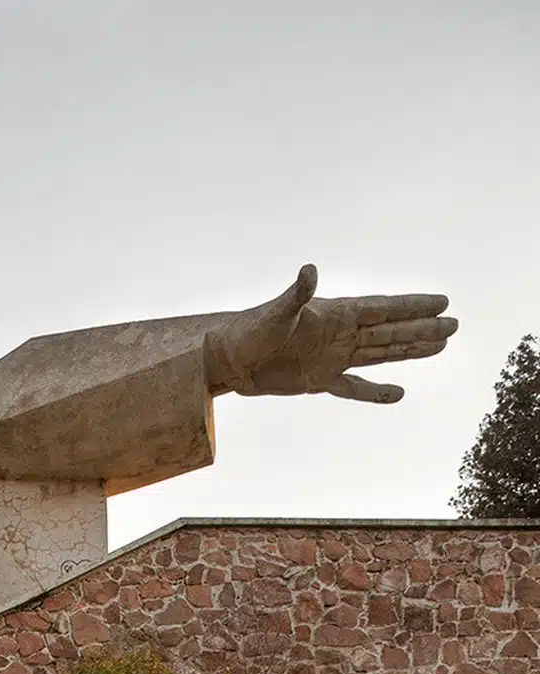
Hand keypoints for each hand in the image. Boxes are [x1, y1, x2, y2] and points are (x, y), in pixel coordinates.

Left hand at [207, 264, 456, 403]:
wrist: (228, 359)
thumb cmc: (249, 331)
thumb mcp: (277, 313)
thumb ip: (297, 294)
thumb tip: (310, 270)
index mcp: (335, 314)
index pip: (382, 309)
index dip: (411, 306)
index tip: (441, 302)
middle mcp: (339, 334)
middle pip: (389, 331)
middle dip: (421, 328)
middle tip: (454, 324)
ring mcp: (332, 357)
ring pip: (380, 354)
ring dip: (409, 351)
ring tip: (440, 345)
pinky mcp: (319, 381)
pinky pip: (354, 388)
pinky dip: (375, 392)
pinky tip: (398, 394)